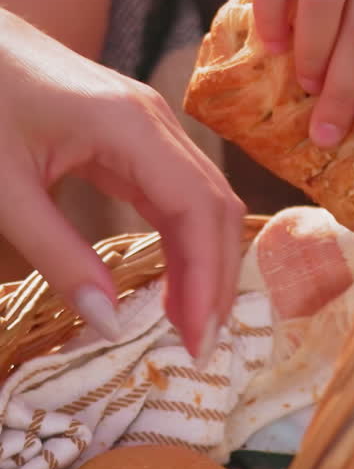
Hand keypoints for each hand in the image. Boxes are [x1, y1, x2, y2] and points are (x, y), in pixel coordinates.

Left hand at [0, 9, 245, 359]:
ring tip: (190, 325)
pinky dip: (185, 244)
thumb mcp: (5, 187)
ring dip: (206, 266)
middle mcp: (156, 121)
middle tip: (200, 347)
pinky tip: (173, 284)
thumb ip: (57, 256)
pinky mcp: (136, 136)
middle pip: (217, 209)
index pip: (199, 211)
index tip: (195, 340)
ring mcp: (150, 125)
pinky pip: (180, 196)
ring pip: (206, 203)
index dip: (206, 281)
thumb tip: (110, 325)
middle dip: (216, 281)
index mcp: (132, 126)